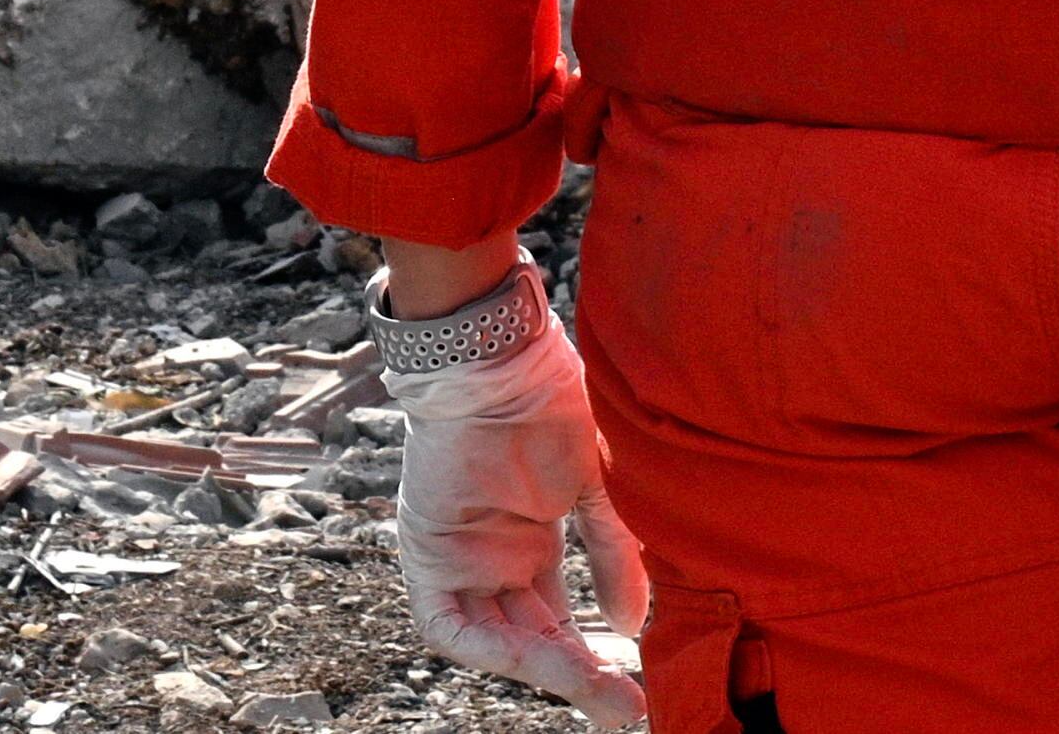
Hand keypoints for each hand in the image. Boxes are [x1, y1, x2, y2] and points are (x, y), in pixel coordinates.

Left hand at [386, 285, 648, 723]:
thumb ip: (610, 554)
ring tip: (596, 688)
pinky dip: (488, 646)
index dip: (588, 652)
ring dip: (543, 668)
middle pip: (531, 634)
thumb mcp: (587, 487)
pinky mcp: (426, 554)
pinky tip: (532, 658)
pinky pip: (450, 624)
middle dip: (576, 674)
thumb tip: (630, 624)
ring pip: (496, 637)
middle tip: (626, 707)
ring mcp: (459, 558)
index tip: (632, 682)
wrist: (496, 358)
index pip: (553, 616)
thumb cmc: (545, 402)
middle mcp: (490, 557)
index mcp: (527, 538)